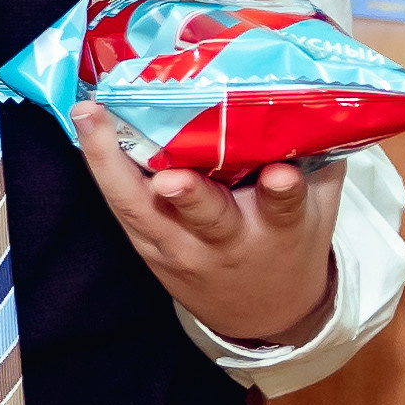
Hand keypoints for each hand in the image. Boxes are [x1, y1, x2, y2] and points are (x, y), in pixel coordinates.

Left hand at [73, 106, 343, 345]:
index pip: (283, 208)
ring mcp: (178, 246)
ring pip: (140, 209)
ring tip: (89, 115)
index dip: (282, 191)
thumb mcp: (319, 208)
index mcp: (277, 228)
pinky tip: (85, 127)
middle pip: (206, 217)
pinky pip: (120, 207)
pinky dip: (101, 167)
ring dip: (110, 163)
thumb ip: (319, 156)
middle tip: (170, 176)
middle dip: (189, 196)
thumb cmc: (290, 244)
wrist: (262, 315)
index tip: (281, 174)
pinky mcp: (146, 247)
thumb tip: (318, 89)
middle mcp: (226, 240)